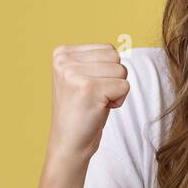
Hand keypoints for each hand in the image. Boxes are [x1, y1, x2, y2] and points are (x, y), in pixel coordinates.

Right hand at [48, 44, 129, 163]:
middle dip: (114, 79)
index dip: (107, 72)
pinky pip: (124, 86)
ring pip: (121, 70)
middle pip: (116, 57)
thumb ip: (97, 59)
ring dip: (116, 90)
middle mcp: (64, 60)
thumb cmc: (82, 111)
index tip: (89, 89)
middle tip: (95, 97)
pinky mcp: (88, 88)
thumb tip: (126, 44)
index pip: (108, 49)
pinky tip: (99, 109)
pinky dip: (118, 101)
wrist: (69, 143)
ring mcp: (74, 73)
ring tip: (96, 102)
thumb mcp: (83, 77)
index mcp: (62, 53)